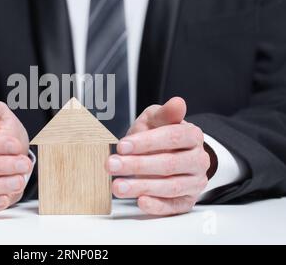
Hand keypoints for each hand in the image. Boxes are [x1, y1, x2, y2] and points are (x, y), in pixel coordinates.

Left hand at [106, 97, 209, 215]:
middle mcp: (198, 160)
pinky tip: (140, 202)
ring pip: (170, 187)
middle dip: (137, 165)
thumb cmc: (157, 135)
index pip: (173, 137)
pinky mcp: (186, 201)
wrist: (166, 153)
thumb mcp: (155, 120)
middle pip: (169, 164)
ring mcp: (194, 182)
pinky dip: (157, 206)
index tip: (122, 145)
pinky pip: (174, 207)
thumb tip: (178, 102)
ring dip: (141, 187)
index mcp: (192, 136)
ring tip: (118, 186)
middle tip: (112, 165)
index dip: (146, 142)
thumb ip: (164, 113)